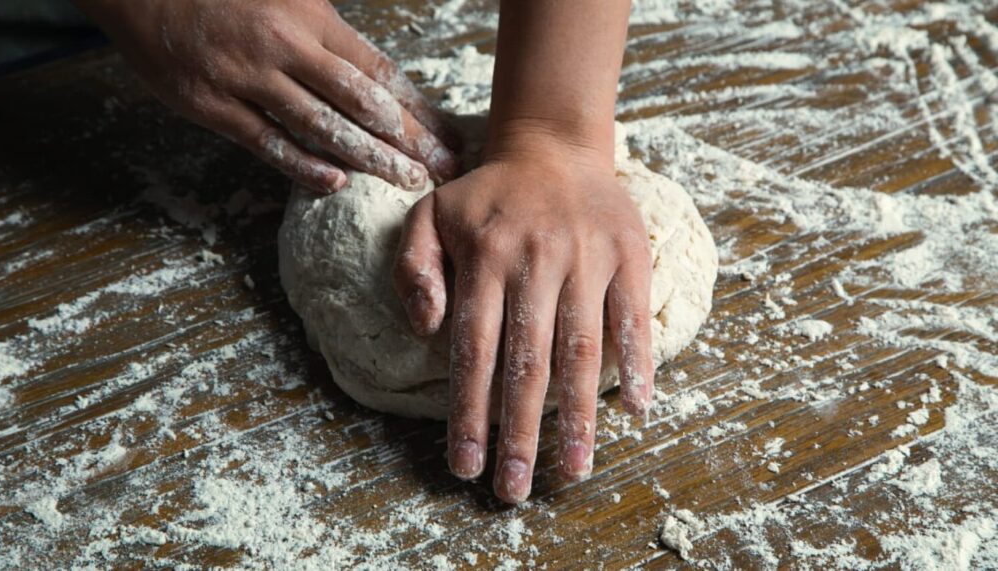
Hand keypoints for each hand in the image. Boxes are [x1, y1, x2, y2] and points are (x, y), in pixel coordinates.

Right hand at [80, 0, 457, 191]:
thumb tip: (377, 71)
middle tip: (442, 169)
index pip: (377, 71)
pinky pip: (266, 143)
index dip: (415, 107)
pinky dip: (302, 165)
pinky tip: (336, 184)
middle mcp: (285, 49)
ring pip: (321, 127)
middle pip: (361, 103)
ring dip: (369, 158)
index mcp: (311, 18)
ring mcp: (248, 80)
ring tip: (406, 182)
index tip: (445, 134)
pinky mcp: (213, 106)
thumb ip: (330, 28)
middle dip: (407, 139)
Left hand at [394, 134, 653, 502]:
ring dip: (578, 414)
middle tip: (514, 488)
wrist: (554, 147)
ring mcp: (586, 258)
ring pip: (582, 348)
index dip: (469, 412)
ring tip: (574, 469)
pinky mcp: (628, 255)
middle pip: (527, 361)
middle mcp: (535, 260)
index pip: (473, 350)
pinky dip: (638, 362)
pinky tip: (635, 409)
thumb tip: (427, 330)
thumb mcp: (429, 215)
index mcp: (484, 257)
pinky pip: (633, 315)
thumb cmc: (486, 197)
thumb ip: (413, 270)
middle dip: (519, 431)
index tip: (465, 466)